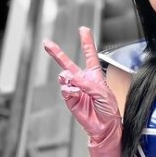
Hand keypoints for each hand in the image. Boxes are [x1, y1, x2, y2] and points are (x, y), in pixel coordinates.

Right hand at [43, 27, 130, 156]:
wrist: (104, 127)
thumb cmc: (108, 110)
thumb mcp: (103, 94)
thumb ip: (88, 84)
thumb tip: (72, 79)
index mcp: (94, 76)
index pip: (90, 55)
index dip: (86, 42)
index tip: (83, 29)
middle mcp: (83, 80)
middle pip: (67, 64)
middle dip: (57, 53)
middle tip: (46, 43)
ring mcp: (75, 89)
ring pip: (64, 77)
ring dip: (67, 78)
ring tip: (74, 83)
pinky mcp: (70, 99)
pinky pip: (65, 90)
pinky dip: (68, 90)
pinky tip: (74, 93)